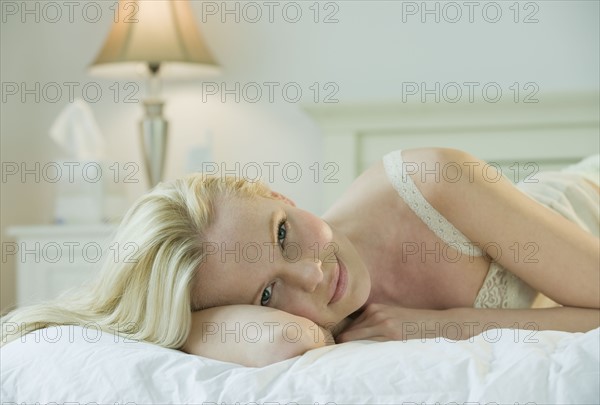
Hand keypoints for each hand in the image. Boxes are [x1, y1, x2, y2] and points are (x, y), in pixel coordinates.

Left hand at [336, 303, 451, 342]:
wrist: (432, 322)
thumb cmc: (410, 322)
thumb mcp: (390, 316)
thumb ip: (373, 321)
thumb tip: (353, 333)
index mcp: (374, 307)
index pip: (350, 321)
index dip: (342, 332)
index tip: (334, 341)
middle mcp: (375, 311)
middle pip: (350, 328)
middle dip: (342, 339)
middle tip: (334, 348)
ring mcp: (382, 321)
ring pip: (356, 335)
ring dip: (348, 343)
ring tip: (343, 351)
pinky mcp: (389, 331)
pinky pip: (368, 340)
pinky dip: (359, 346)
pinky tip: (356, 350)